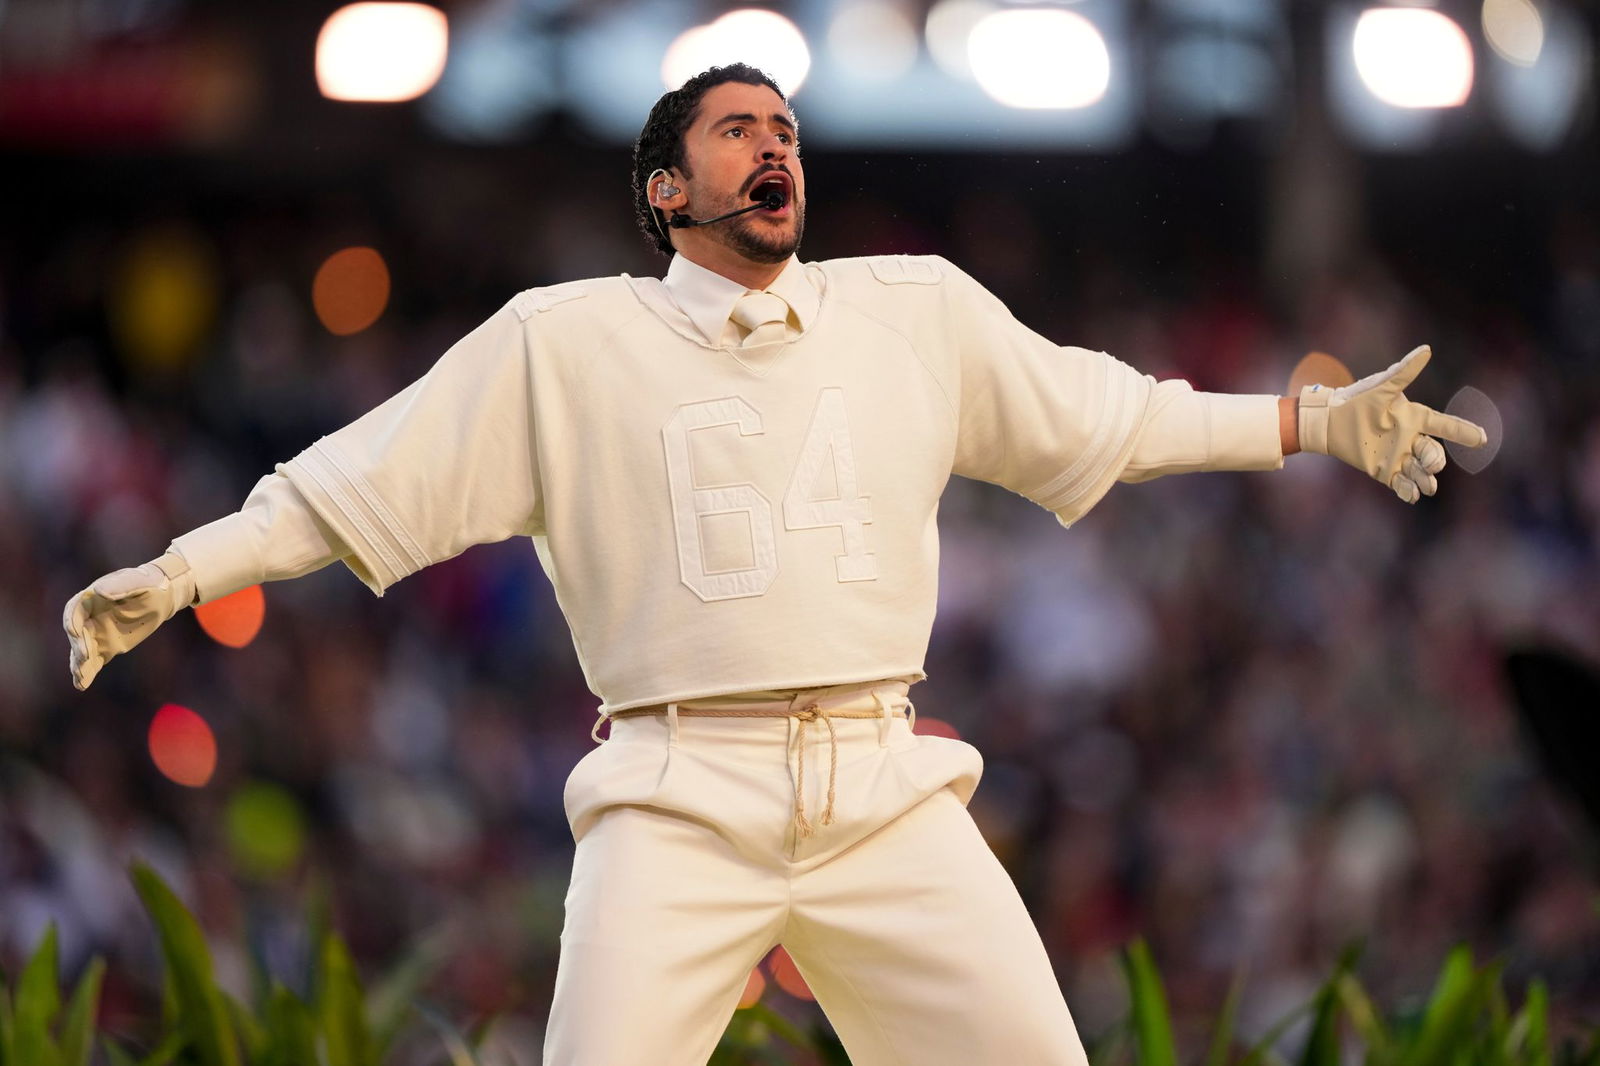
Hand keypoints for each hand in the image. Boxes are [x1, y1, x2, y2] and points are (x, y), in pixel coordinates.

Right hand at [63, 552, 196, 690]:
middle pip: (78, 634)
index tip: (75, 631)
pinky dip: (88, 672)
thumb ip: (119, 585)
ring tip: (79, 677)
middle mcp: (89, 617)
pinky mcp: (107, 646)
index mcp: (91, 599)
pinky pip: (94, 660)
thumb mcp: (137, 580)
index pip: (75, 610)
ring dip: (79, 664)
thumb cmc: (148, 583)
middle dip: (79, 646)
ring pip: (83, 650)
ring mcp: (97, 633)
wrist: (161, 595)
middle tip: (85, 657)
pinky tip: (81, 685)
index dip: (72, 621)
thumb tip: (98, 591)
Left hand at [1297, 345, 1487, 502]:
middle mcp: (1411, 439)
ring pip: (1421, 472)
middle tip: (1429, 464)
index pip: (1445, 426)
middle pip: (1434, 454)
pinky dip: (1408, 492)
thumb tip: (1426, 349)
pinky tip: (1411, 496)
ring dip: (1425, 480)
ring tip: (1427, 486)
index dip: (1463, 432)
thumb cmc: (1357, 399)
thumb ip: (1404, 372)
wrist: (1330, 420)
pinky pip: (1402, 485)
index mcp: (1415, 418)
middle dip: (1435, 460)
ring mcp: (1398, 456)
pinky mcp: (1384, 471)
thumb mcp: (1382, 386)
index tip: (1482, 438)